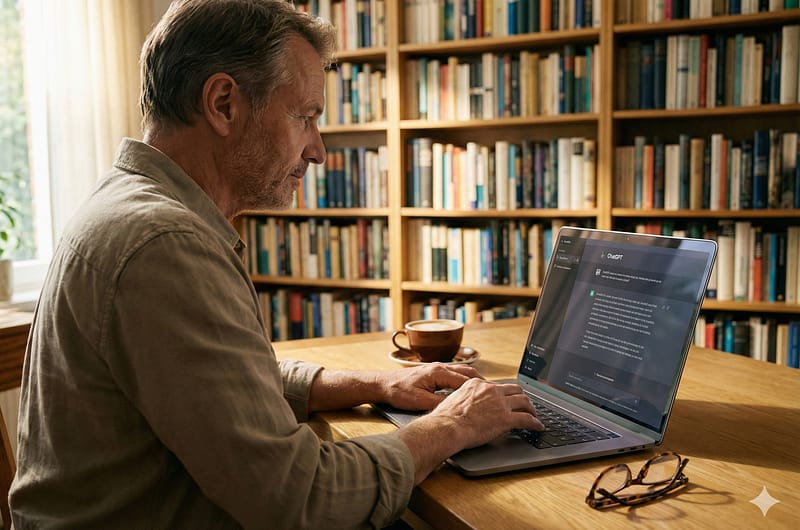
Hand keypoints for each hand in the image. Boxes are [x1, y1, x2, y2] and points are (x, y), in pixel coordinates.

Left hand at [377, 363, 483, 410]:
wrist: (382, 384)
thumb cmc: (398, 391)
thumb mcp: (419, 401)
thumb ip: (439, 404)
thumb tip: (457, 407)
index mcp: (438, 372)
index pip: (465, 380)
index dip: (480, 389)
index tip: (491, 396)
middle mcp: (439, 367)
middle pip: (467, 373)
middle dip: (482, 383)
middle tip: (495, 392)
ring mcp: (436, 369)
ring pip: (462, 373)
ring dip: (474, 381)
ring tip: (486, 391)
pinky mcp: (433, 373)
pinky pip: (454, 375)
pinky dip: (464, 381)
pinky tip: (468, 390)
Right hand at [395, 378, 543, 483]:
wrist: (447, 427)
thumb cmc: (446, 418)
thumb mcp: (455, 398)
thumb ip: (466, 397)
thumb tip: (468, 404)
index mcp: (478, 384)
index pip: (499, 386)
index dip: (507, 393)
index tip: (509, 398)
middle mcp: (491, 390)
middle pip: (515, 390)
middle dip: (522, 397)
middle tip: (526, 405)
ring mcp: (500, 403)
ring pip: (524, 402)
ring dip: (531, 409)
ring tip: (534, 415)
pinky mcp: (506, 419)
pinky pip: (527, 419)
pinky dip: (535, 423)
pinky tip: (538, 427)